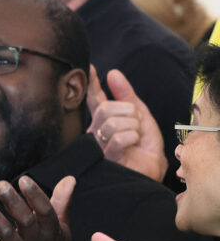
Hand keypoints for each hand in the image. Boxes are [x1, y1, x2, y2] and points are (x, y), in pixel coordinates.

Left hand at [0, 175, 74, 240]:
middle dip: (13, 203)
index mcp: (51, 233)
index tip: (24, 180)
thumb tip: (69, 178)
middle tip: (0, 185)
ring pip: (4, 234)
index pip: (46, 213)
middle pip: (25, 222)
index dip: (36, 197)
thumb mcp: (60, 229)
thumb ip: (61, 203)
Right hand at [87, 66, 166, 182]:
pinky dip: (133, 137)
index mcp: (105, 120)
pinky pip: (118, 137)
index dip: (91, 84)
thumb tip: (112, 73)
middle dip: (128, 111)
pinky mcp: (105, 157)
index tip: (88, 67)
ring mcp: (99, 145)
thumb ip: (127, 95)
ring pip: (111, 122)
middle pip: (105, 108)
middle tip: (136, 123)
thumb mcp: (141, 116)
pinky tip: (134, 145)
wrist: (151, 173)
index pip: (94, 98)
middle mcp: (97, 131)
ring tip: (136, 137)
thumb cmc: (145, 148)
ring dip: (133, 126)